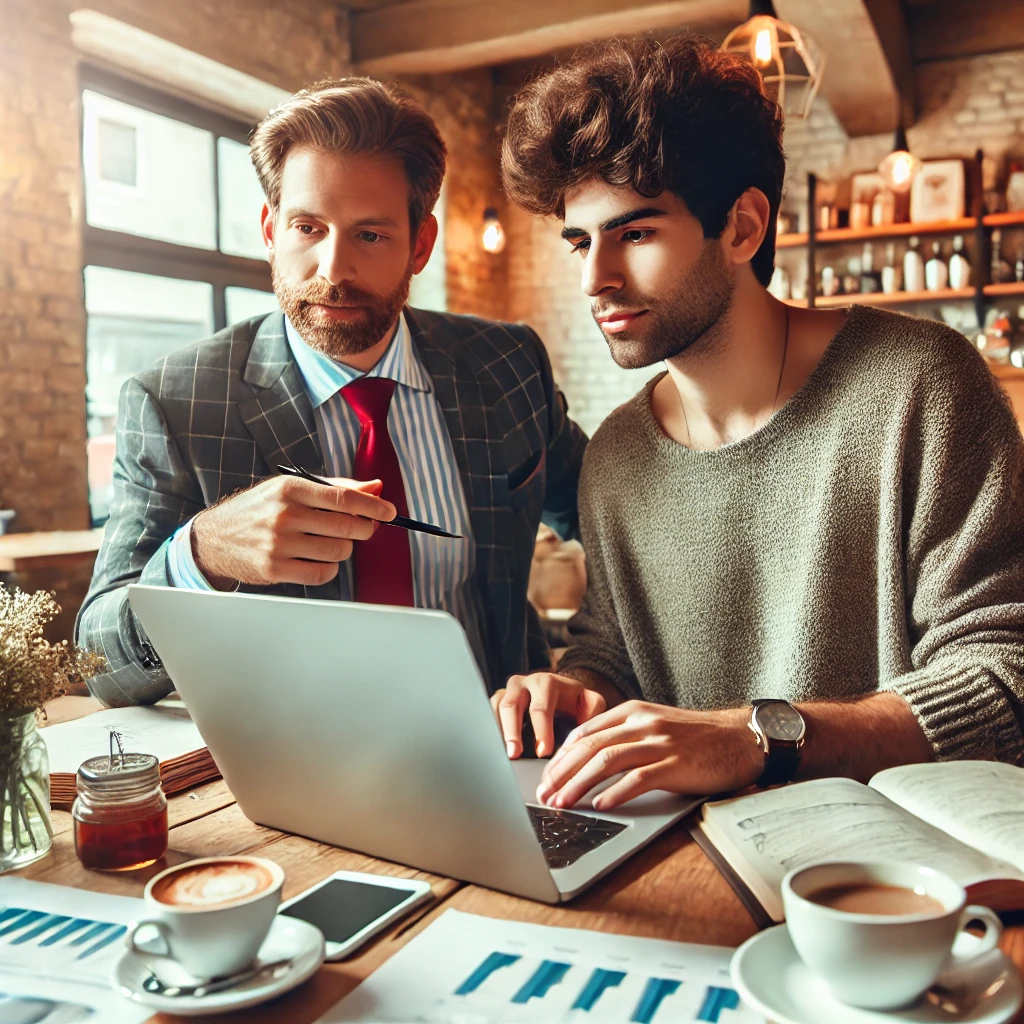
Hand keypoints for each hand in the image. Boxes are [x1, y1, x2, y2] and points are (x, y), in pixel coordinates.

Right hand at [190, 475, 395, 588]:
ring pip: (339, 551)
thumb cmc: (260, 509)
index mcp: (291, 488)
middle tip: (363, 528)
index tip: (390, 512)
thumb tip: (375, 487)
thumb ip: (336, 487)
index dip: (373, 507)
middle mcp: (285, 514)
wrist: (214, 538)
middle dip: (365, 529)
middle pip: (347, 527)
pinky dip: (330, 568)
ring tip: (333, 541)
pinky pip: (322, 573)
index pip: (344, 498)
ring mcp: (279, 544)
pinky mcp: (275, 569)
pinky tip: (320, 558)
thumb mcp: (292, 487)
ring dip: (345, 548)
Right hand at [491, 672, 606, 759]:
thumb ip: (594, 708)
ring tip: (501, 755)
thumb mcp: (589, 701)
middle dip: (512, 731)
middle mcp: (523, 683)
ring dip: (497, 732)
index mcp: (546, 683)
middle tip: (514, 755)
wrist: (557, 691)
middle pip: (511, 705)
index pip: (540, 707)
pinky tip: (494, 750)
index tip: (543, 752)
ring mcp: (507, 691)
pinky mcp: (496, 701)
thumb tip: (584, 722)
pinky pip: (487, 714)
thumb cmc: (573, 701)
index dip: (541, 730)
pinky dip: (490, 731)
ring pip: (496, 708)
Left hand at [536, 701, 762, 810]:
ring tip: (563, 802)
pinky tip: (601, 805)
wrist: (739, 738)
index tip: (547, 776)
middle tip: (545, 793)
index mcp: (633, 711)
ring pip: (607, 760)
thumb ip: (625, 735)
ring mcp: (659, 742)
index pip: (585, 731)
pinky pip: (638, 779)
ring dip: (579, 784)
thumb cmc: (696, 737)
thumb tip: (589, 758)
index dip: (561, 755)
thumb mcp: (655, 725)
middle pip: (589, 746)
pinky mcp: (675, 764)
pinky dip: (615, 793)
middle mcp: (642, 722)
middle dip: (562, 772)